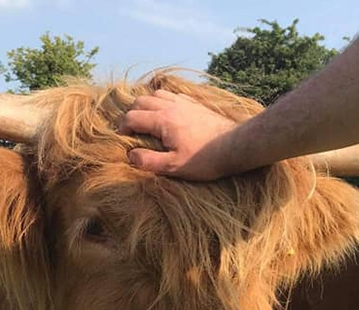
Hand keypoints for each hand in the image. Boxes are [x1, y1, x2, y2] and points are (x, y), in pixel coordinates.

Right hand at [119, 90, 236, 180]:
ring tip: (146, 122)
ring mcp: (183, 103)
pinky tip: (166, 114)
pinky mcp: (194, 104)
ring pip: (156, 94)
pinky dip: (162, 101)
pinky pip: (171, 95)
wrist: (235, 146)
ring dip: (146, 106)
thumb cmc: (204, 159)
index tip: (123, 141)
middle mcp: (171, 106)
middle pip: (140, 101)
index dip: (122, 129)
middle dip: (131, 115)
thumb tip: (130, 155)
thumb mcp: (174, 166)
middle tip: (132, 132)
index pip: (132, 118)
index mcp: (162, 120)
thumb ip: (149, 161)